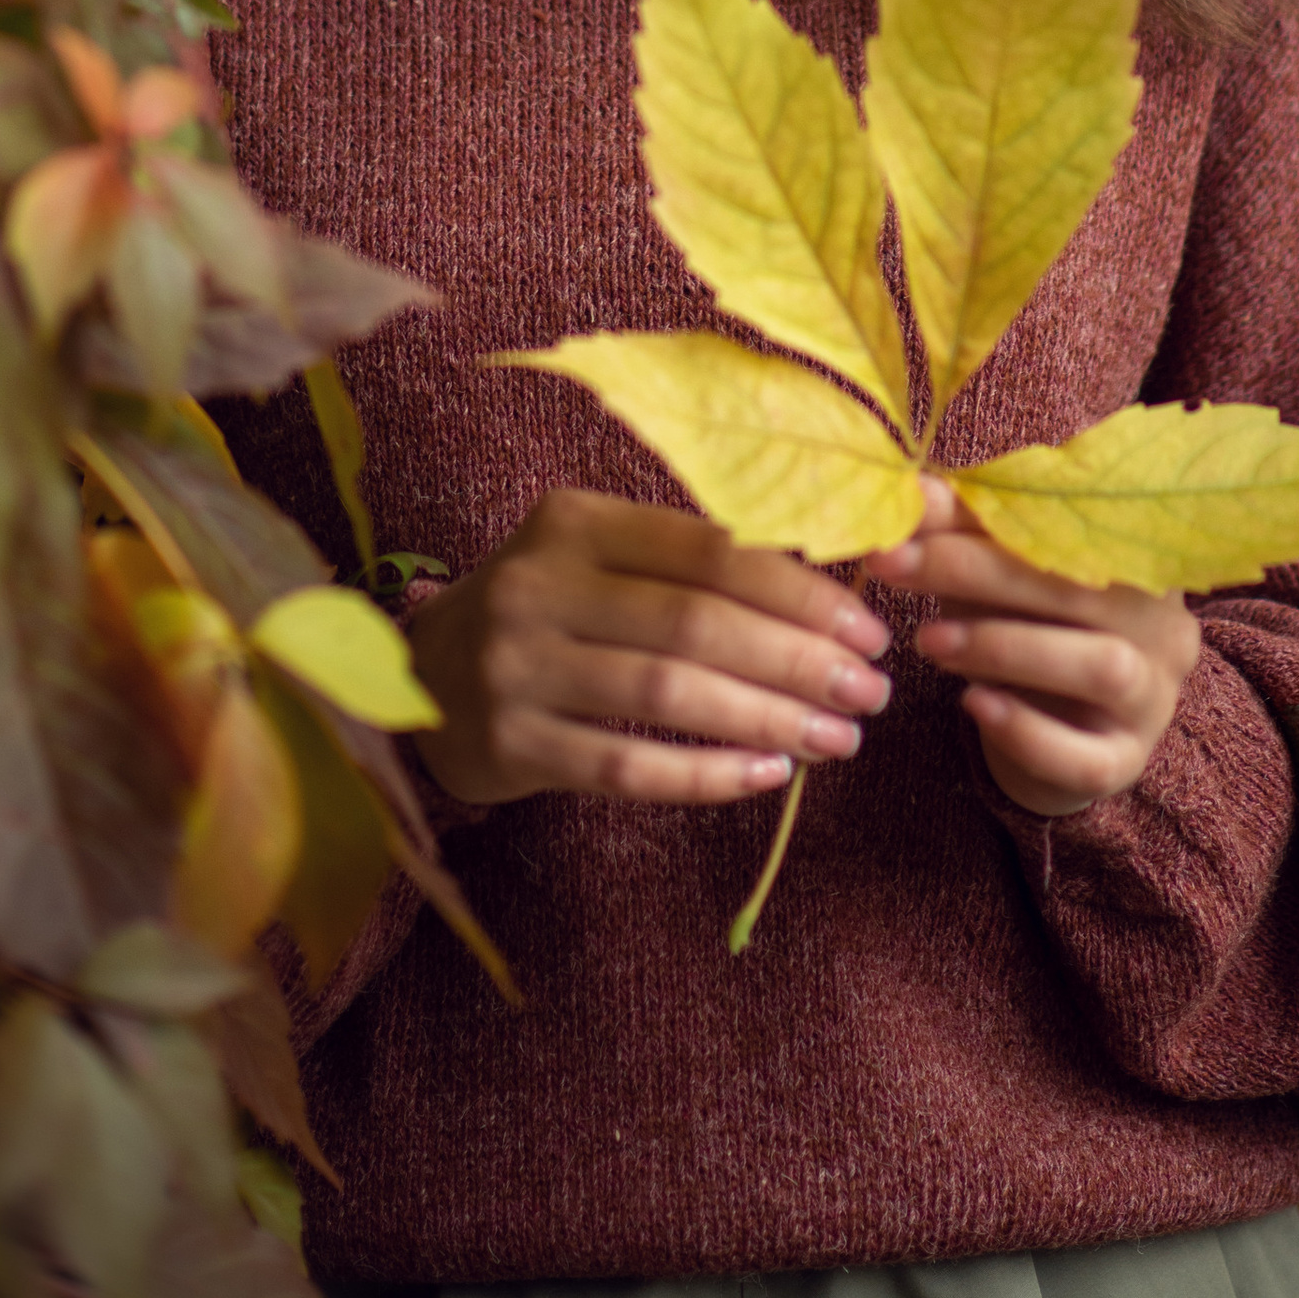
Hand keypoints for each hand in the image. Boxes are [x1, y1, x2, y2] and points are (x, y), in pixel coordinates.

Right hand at [410, 488, 892, 808]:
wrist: (427, 678)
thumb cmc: (551, 610)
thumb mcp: (602, 558)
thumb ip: (694, 560)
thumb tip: (835, 573)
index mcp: (576, 521)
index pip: (708, 549)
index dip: (798, 588)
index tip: (868, 626)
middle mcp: (540, 584)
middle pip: (694, 623)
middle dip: (797, 660)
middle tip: (871, 691)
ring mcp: (519, 667)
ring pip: (666, 696)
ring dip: (766, 720)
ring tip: (840, 739)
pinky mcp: (512, 743)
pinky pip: (626, 767)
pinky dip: (705, 775)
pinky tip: (767, 776)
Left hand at [866, 480, 1199, 816]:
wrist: (1054, 731)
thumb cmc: (1026, 627)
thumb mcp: (993, 572)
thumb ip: (960, 529)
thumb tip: (912, 491)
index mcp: (1140, 558)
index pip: (1077, 523)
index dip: (992, 513)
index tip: (911, 509)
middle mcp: (1163, 624)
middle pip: (1084, 589)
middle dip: (979, 571)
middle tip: (896, 566)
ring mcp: (1154, 698)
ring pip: (1102, 666)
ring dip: (1005, 648)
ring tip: (930, 641)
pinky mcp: (1127, 762)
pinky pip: (1088, 756)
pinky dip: (1026, 729)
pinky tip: (973, 704)